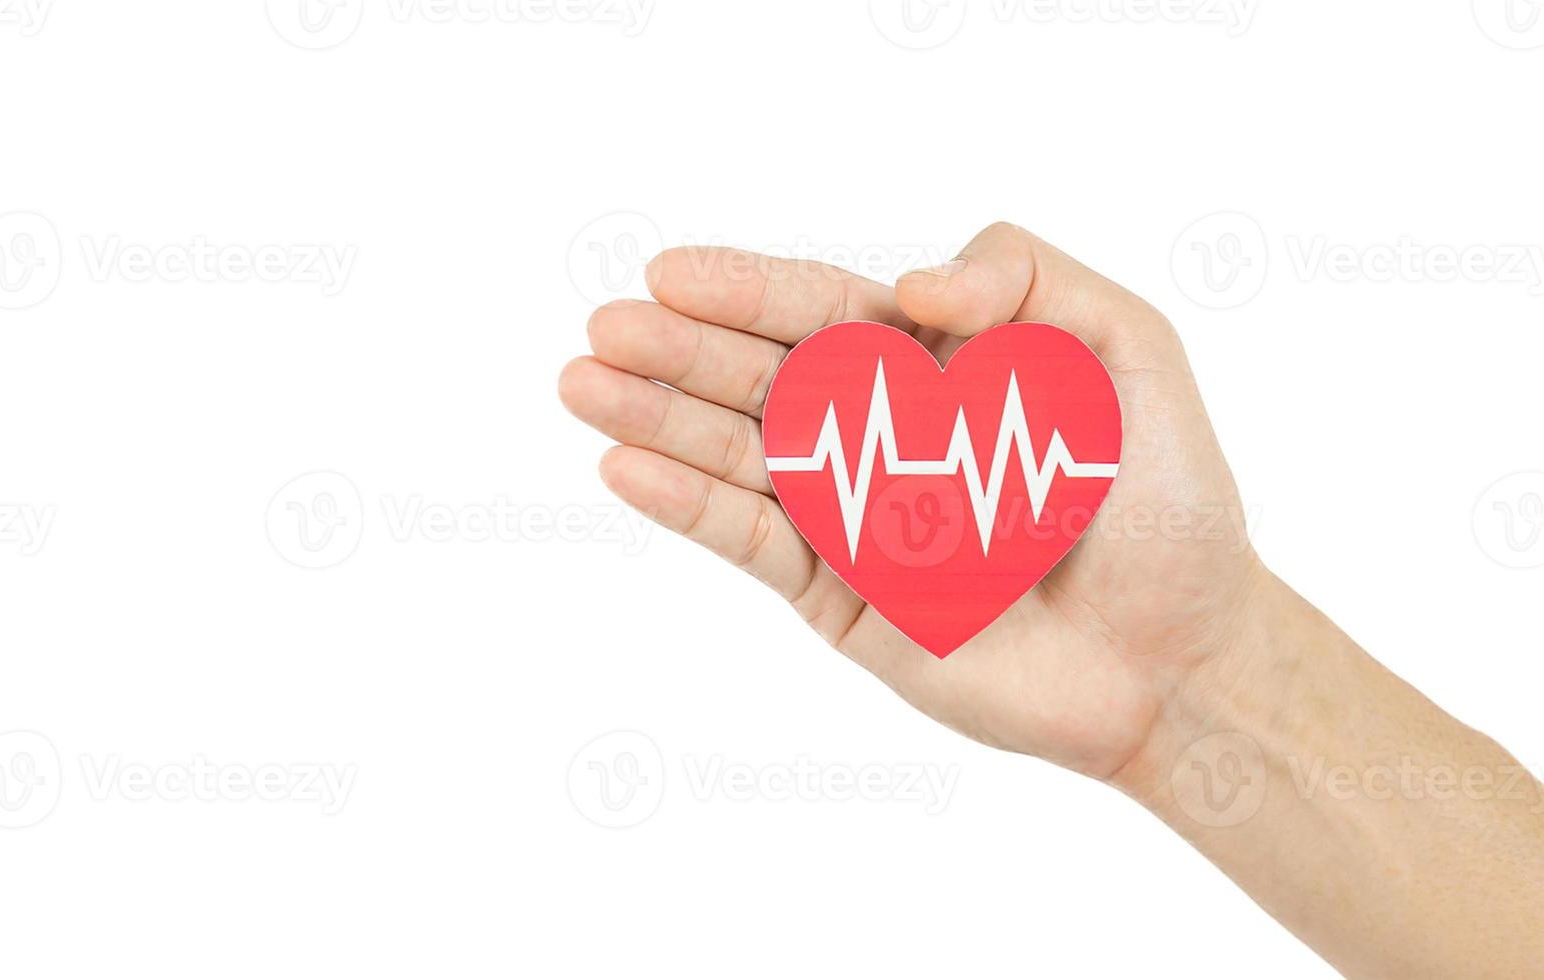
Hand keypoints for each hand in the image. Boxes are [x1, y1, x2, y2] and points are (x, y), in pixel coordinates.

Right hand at [558, 222, 1263, 781]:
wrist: (1182, 657)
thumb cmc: (1171, 503)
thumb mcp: (1131, 350)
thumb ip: (1029, 280)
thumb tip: (906, 289)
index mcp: (934, 364)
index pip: (820, 310)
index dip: (745, 288)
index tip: (672, 272)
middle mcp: (878, 434)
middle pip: (758, 377)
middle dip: (676, 350)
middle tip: (603, 327)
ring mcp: (849, 517)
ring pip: (735, 455)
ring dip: (654, 420)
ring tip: (581, 387)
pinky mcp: (836, 598)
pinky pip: (750, 543)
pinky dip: (687, 507)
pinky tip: (624, 469)